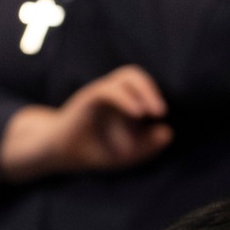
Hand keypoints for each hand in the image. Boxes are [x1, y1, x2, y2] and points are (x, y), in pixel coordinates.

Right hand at [0, 65, 172, 181]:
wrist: (59, 154)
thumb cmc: (95, 150)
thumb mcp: (126, 154)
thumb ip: (148, 146)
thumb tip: (169, 133)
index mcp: (124, 101)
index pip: (144, 86)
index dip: (156, 96)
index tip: (163, 117)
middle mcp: (112, 92)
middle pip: (135, 74)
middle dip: (151, 89)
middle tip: (160, 112)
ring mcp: (100, 93)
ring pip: (127, 76)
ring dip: (144, 91)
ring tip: (153, 112)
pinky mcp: (88, 99)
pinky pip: (109, 91)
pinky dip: (126, 100)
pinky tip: (138, 114)